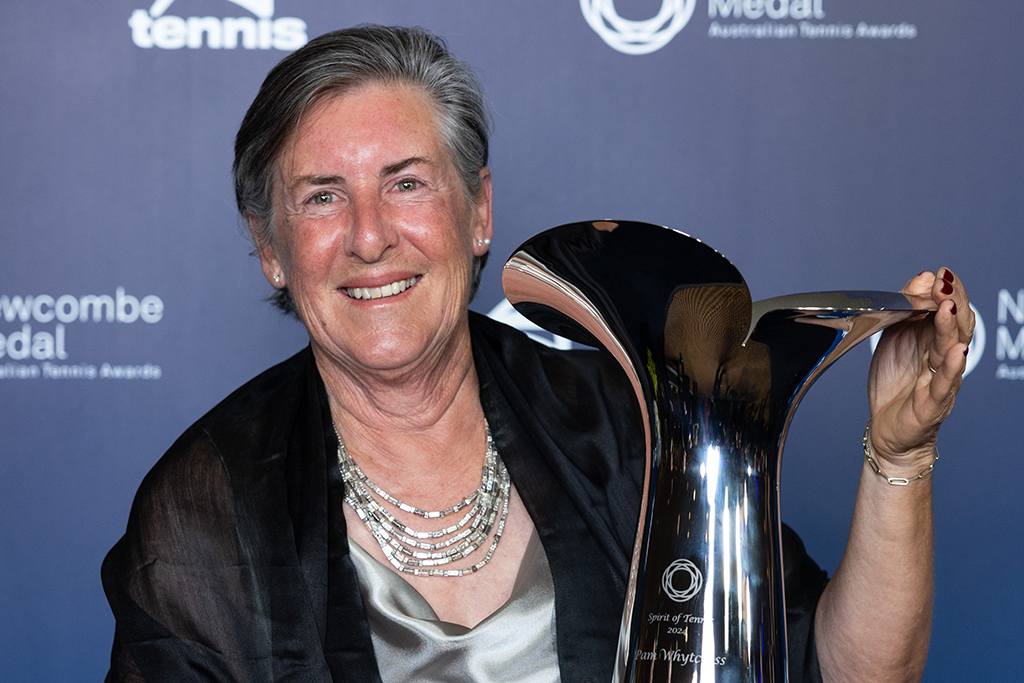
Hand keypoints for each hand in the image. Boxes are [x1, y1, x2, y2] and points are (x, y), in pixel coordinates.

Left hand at [867, 269, 973, 470]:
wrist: (887, 429)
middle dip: (954, 301)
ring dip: (950, 327)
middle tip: (945, 283)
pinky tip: (956, 352)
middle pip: (957, 326)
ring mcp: (940, 380)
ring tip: (948, 306)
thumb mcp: (894, 336)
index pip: (950, 309)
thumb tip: (922, 277)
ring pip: (951, 350)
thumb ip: (906, 307)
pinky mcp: (932, 405)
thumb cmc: (896, 382)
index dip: (948, 291)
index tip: (941, 273)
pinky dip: (951, 367)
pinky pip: (944, 384)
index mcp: (933, 339)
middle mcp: (943, 357)